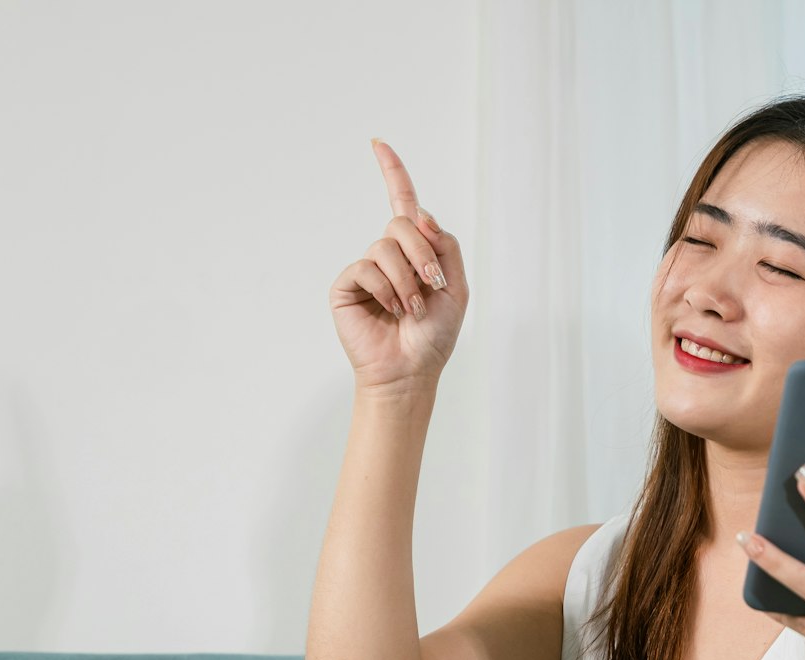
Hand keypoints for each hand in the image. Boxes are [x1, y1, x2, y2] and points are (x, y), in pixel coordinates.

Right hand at [332, 139, 467, 395]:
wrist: (411, 370)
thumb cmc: (434, 335)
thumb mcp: (457, 286)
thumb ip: (446, 245)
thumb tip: (420, 215)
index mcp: (415, 251)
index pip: (402, 203)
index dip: (392, 172)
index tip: (378, 144)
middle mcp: (388, 255)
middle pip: (402, 224)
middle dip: (422, 253)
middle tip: (430, 285)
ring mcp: (365, 269)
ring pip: (385, 247)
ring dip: (406, 279)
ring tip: (410, 308)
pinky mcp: (346, 285)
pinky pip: (366, 268)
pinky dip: (386, 289)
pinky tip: (391, 310)